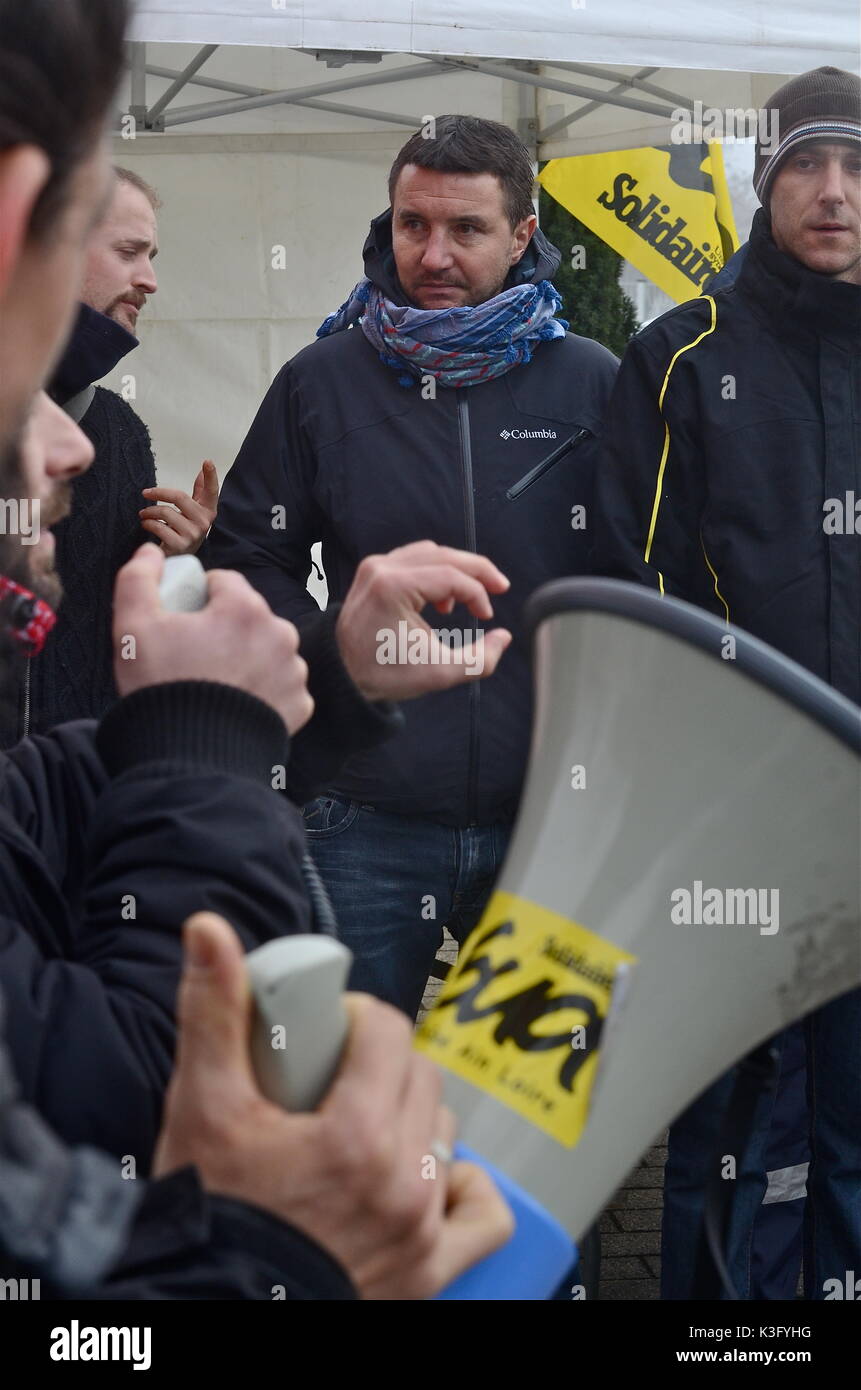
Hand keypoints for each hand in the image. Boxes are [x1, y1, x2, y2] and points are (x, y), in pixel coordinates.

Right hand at [113, 544, 313, 734]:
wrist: (191, 756)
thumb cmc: (162, 687)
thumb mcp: (132, 627)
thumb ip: (138, 578)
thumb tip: (151, 551)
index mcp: (244, 608)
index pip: (224, 582)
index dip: (200, 596)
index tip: (184, 619)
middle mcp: (280, 633)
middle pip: (249, 616)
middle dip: (226, 627)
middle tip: (196, 656)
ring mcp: (294, 671)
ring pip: (268, 649)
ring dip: (248, 657)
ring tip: (218, 682)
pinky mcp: (300, 704)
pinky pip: (281, 685)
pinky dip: (264, 690)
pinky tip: (238, 703)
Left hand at [140, 460, 218, 555]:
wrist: (180, 557)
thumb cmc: (186, 530)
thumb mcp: (194, 511)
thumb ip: (199, 492)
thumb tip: (204, 470)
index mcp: (208, 511)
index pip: (212, 492)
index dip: (211, 476)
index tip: (208, 462)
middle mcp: (204, 523)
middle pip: (179, 497)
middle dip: (158, 493)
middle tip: (145, 493)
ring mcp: (192, 535)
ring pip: (165, 512)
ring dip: (149, 512)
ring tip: (143, 514)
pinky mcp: (179, 545)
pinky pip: (159, 527)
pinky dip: (148, 523)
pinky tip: (146, 524)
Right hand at [153, 912, 512, 1298]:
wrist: (210, 1307)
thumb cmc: (208, 1217)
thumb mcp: (201, 1106)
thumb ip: (212, 1014)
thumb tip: (209, 931)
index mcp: (354, 1135)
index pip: (390, 1032)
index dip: (358, 1019)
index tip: (330, 1033)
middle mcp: (401, 1181)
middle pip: (420, 1077)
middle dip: (382, 1064)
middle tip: (335, 1080)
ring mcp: (420, 1230)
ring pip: (446, 1133)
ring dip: (413, 1118)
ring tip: (364, 1126)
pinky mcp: (428, 1271)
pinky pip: (481, 1215)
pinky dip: (461, 1188)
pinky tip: (425, 1176)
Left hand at [336, 541, 512, 700]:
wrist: (341, 673)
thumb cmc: (384, 673)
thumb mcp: (439, 674)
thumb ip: (480, 660)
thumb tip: (503, 637)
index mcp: (394, 587)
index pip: (452, 577)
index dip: (478, 594)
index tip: (487, 616)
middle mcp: (383, 569)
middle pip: (444, 555)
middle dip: (478, 570)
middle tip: (500, 586)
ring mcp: (376, 566)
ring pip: (431, 553)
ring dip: (457, 570)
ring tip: (471, 597)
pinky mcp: (373, 570)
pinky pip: (414, 558)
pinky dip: (436, 570)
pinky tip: (443, 599)